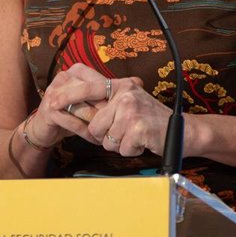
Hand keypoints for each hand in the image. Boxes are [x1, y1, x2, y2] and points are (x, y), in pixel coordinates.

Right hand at [26, 62, 138, 150]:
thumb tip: (138, 81)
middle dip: (106, 114)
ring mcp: (55, 92)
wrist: (46, 127)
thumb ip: (113, 89)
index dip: (112, 101)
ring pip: (86, 111)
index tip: (121, 113)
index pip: (102, 84)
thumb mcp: (93, 98)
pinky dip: (87, 133)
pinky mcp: (50, 109)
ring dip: (98, 126)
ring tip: (107, 135)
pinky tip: (94, 139)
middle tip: (117, 126)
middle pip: (95, 98)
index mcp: (78, 70)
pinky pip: (76, 123)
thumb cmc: (74, 111)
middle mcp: (65, 76)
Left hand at [34, 62, 169, 156]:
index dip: (68, 95)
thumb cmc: (151, 120)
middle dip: (104, 135)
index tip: (52, 102)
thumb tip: (76, 106)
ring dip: (119, 144)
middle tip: (122, 133)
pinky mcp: (138, 128)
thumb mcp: (129, 102)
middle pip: (95, 124)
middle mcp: (125, 94)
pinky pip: (120, 148)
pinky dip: (130, 150)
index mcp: (121, 86)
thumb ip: (107, 102)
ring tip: (134, 136)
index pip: (88, 87)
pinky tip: (141, 142)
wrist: (183, 131)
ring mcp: (132, 110)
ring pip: (106, 139)